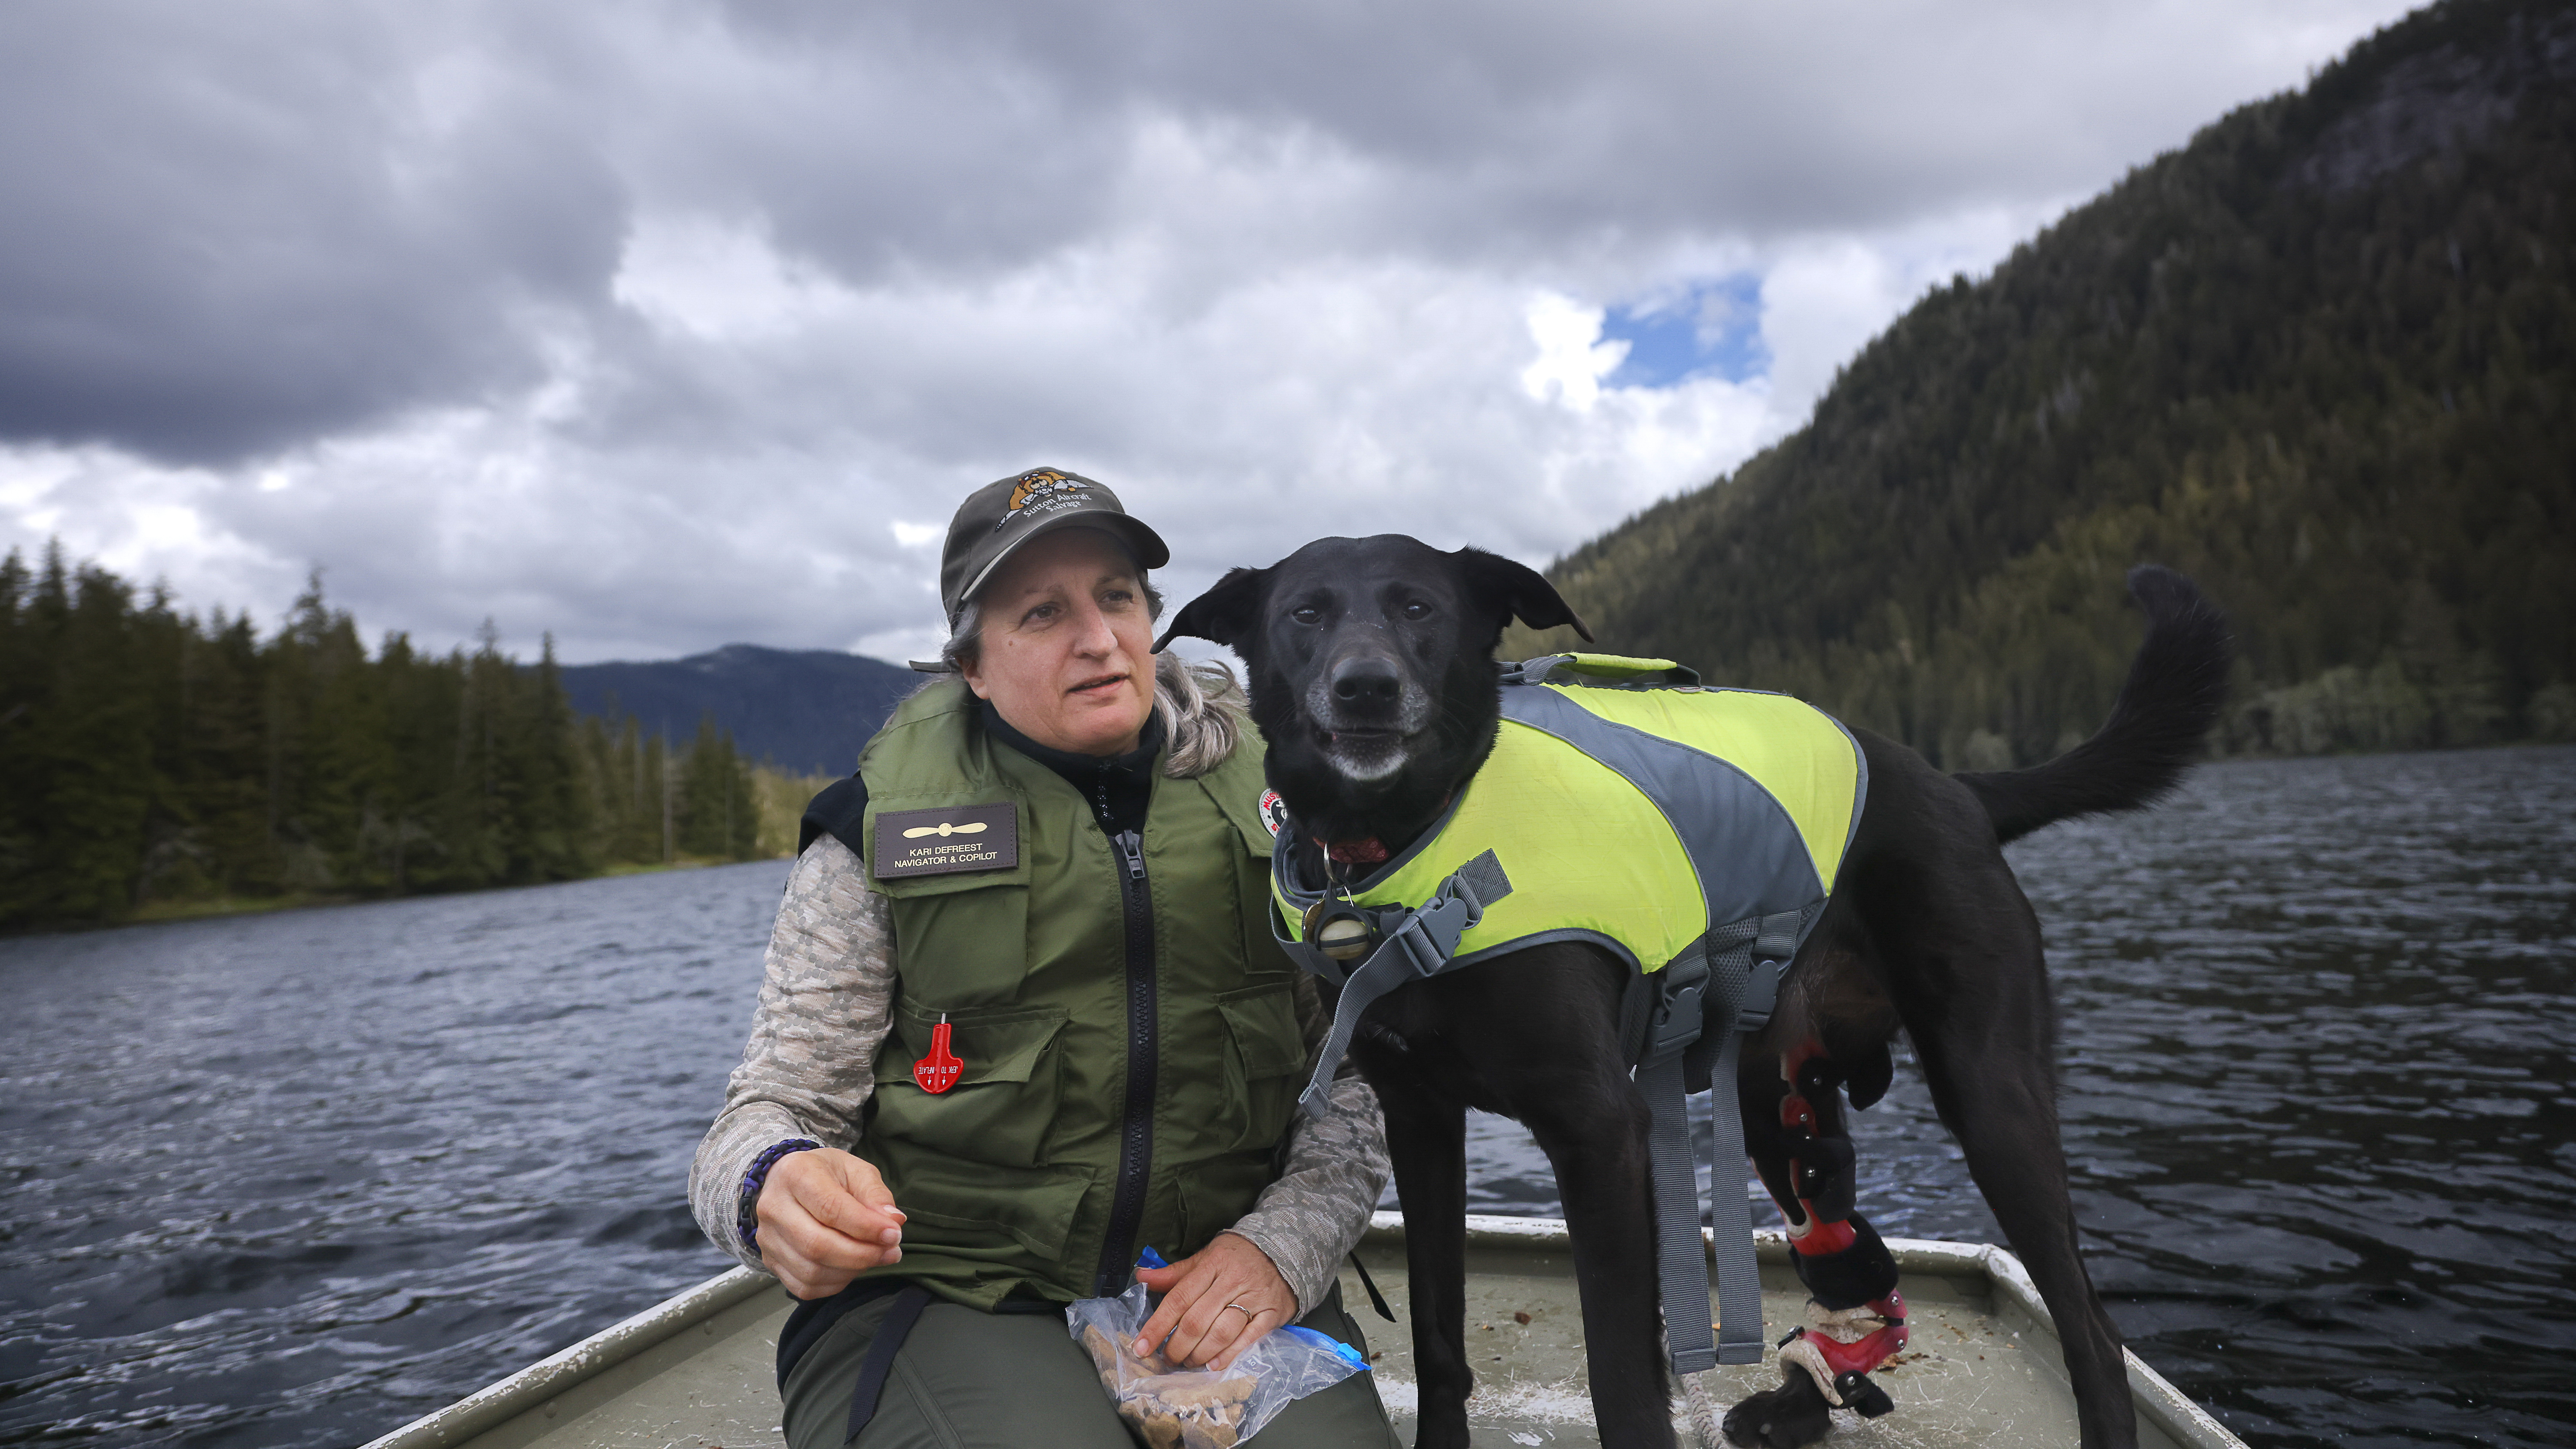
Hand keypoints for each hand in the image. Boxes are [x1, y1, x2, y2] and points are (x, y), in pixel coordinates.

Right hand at [756, 1147, 905, 1298]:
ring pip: (811, 1271)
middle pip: (817, 1245)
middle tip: (891, 1251)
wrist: (790, 1182)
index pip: (830, 1209)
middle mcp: (773, 1207)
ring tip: (876, 1257)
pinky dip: (835, 1283)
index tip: (893, 1234)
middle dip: (862, 1254)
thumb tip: (893, 1221)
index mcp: (795, 1174)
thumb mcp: (855, 1170)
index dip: (866, 1227)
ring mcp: (767, 1238)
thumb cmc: (826, 1175)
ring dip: (852, 1271)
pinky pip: (804, 1286)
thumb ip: (875, 1194)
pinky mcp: (770, 1261)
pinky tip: (851, 1267)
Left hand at [1131, 1232, 1296, 1370]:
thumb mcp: (1205, 1257)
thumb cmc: (1237, 1257)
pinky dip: (1230, 1354)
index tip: (1141, 1346)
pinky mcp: (1272, 1313)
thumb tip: (1142, 1277)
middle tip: (1167, 1358)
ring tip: (1189, 1362)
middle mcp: (1232, 1281)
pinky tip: (1214, 1364)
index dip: (1158, 1325)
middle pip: (1197, 1320)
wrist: (1284, 1250)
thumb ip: (1175, 1273)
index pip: (1179, 1298)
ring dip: (1200, 1353)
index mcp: (1212, 1264)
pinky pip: (1249, 1338)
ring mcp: (1254, 1298)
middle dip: (1177, 1346)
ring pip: (1221, 1332)